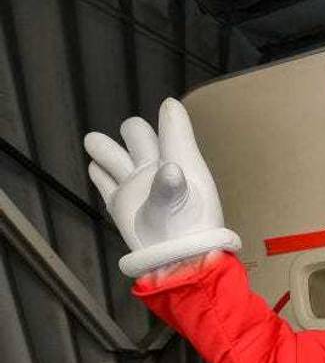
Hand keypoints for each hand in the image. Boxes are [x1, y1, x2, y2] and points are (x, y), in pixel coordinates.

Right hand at [84, 98, 239, 276]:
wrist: (177, 259)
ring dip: (104, 148)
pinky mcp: (120, 206)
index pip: (169, 130)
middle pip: (137, 137)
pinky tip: (96, 168)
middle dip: (133, 133)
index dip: (168, 118)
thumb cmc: (191, 219)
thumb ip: (177, 139)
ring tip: (95, 142)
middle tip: (130, 134)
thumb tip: (170, 103)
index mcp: (178, 160)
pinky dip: (100, 174)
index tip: (167, 109)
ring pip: (114, 158)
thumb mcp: (186, 174)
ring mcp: (135, 188)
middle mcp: (154, 169)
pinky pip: (106, 184)